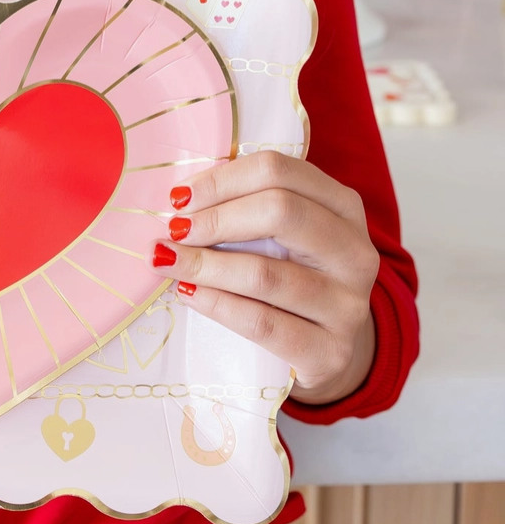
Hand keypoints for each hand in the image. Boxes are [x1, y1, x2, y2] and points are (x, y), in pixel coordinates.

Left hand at [152, 151, 378, 404]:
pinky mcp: (331, 353)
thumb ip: (247, 205)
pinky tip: (188, 294)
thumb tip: (182, 197)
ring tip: (167, 260)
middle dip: (216, 219)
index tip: (180, 196)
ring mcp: (348, 305)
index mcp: (343, 206)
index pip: (279, 171)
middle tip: (175, 229)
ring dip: (205, 264)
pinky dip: (217, 304)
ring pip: (266, 273)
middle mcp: (355, 251)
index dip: (223, 179)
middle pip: (280, 212)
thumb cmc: (291, 274)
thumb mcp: (283, 233)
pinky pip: (263, 323)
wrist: (324, 349)